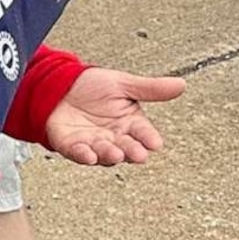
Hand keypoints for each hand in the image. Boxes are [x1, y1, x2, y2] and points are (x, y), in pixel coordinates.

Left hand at [42, 66, 183, 165]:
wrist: (57, 84)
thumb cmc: (92, 86)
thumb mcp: (122, 84)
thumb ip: (150, 89)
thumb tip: (182, 84)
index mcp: (130, 124)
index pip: (144, 133)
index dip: (149, 138)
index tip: (155, 143)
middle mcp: (115, 137)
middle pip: (127, 148)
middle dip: (132, 151)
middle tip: (138, 154)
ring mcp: (94, 143)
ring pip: (105, 154)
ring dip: (110, 155)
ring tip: (115, 153)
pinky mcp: (73, 146)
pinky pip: (79, 153)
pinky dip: (84, 156)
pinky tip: (88, 155)